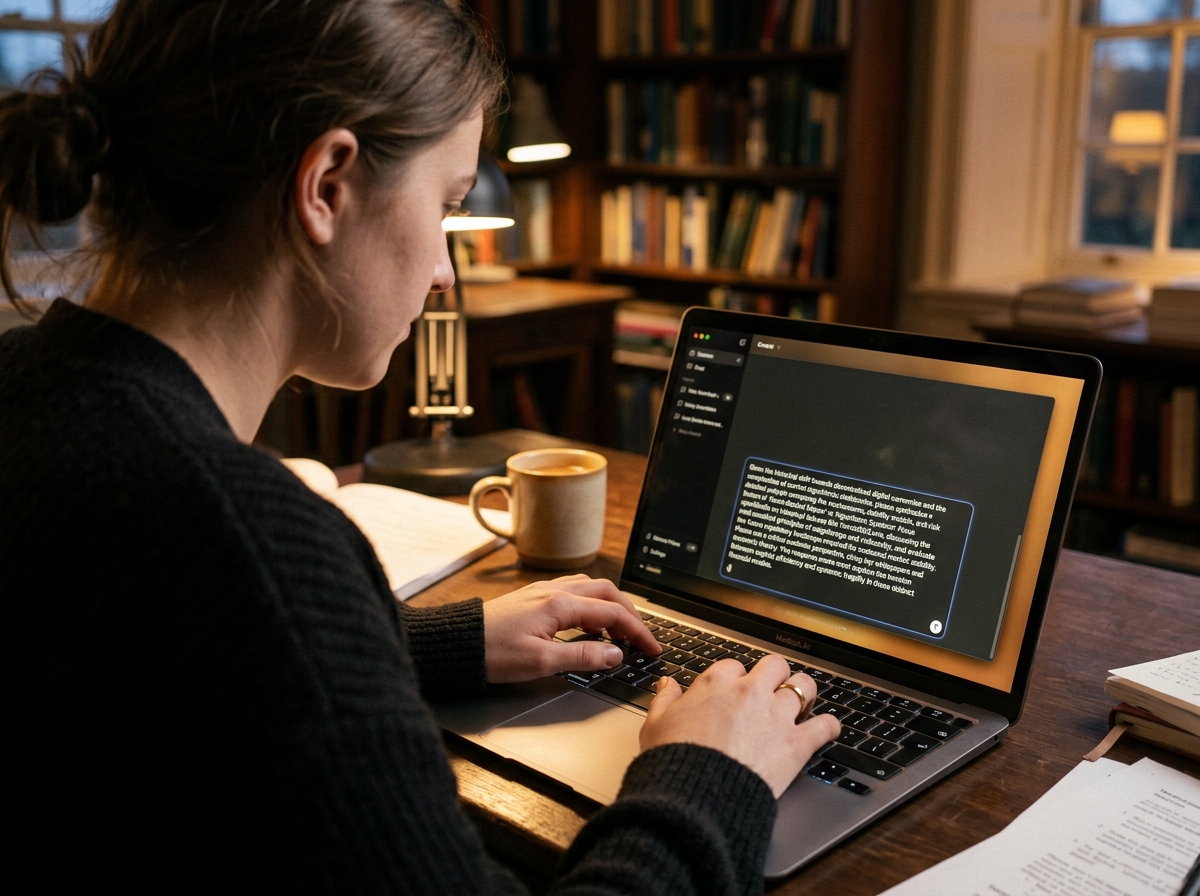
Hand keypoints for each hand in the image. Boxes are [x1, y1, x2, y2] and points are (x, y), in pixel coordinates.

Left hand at [482, 574, 659, 682]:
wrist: (457, 642)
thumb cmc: (492, 652)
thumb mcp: (541, 661)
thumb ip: (582, 655)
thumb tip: (615, 653)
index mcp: (560, 604)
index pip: (613, 613)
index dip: (638, 631)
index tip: (652, 648)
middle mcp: (554, 591)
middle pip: (607, 592)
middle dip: (630, 614)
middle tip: (641, 638)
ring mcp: (544, 591)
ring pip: (591, 588)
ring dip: (611, 606)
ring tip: (619, 632)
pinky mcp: (534, 597)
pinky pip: (574, 592)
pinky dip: (591, 605)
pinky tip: (588, 625)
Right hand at [640, 655, 840, 797]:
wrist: (696, 794)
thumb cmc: (675, 760)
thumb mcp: (655, 725)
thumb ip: (664, 700)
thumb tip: (668, 685)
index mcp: (716, 684)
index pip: (734, 666)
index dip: (736, 679)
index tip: (735, 692)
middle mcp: (750, 692)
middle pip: (775, 666)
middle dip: (776, 676)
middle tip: (773, 691)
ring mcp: (776, 715)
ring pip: (804, 686)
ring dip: (804, 694)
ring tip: (802, 704)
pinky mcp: (796, 743)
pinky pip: (825, 725)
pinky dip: (828, 727)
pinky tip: (825, 730)